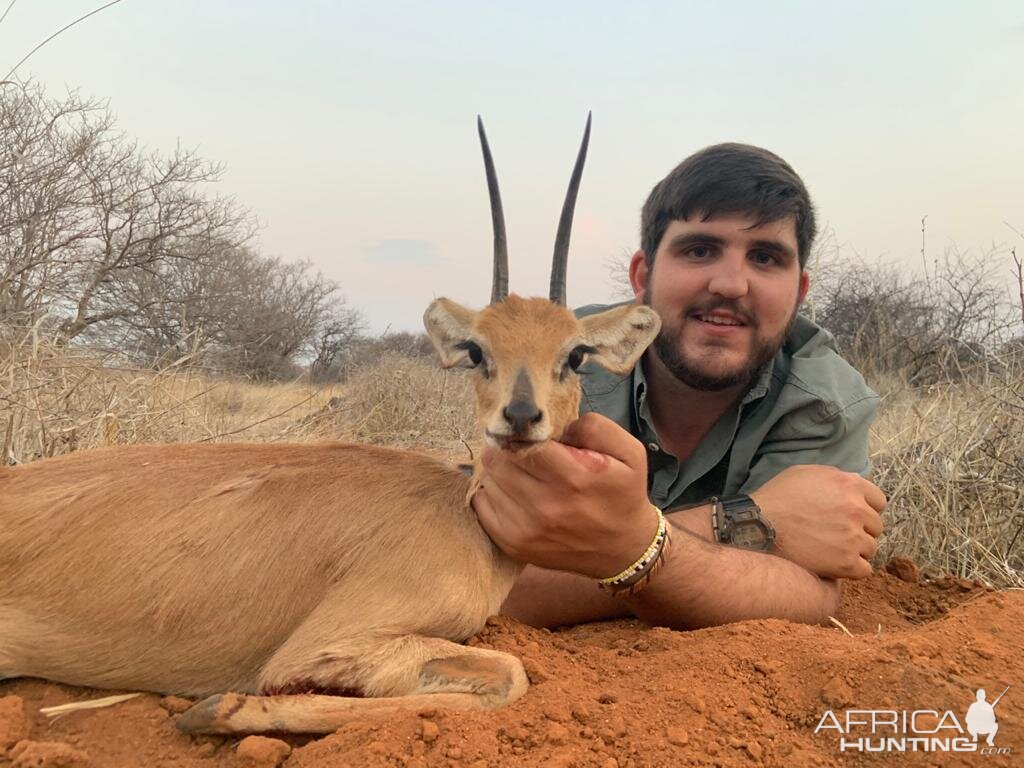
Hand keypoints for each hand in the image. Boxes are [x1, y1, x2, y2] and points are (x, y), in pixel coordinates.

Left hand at [472, 413, 656, 577]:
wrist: (623, 548)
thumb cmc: (623, 495)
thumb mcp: (629, 453)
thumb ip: (594, 427)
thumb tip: (557, 426)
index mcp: (572, 478)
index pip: (522, 443)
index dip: (522, 434)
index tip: (528, 435)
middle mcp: (545, 506)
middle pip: (499, 461)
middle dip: (506, 449)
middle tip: (520, 450)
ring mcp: (525, 529)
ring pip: (488, 481)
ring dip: (498, 470)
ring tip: (518, 471)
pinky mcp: (513, 544)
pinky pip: (481, 505)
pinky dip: (491, 493)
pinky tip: (511, 490)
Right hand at [749, 465, 885, 578]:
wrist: (759, 527)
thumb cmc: (778, 498)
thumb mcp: (805, 473)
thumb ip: (834, 476)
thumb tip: (853, 482)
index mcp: (850, 484)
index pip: (878, 501)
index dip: (864, 509)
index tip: (850, 516)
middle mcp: (857, 509)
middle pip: (875, 526)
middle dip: (859, 530)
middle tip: (836, 534)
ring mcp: (853, 537)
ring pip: (870, 548)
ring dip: (854, 550)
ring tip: (830, 549)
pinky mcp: (847, 563)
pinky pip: (864, 569)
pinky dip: (852, 569)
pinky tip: (834, 564)